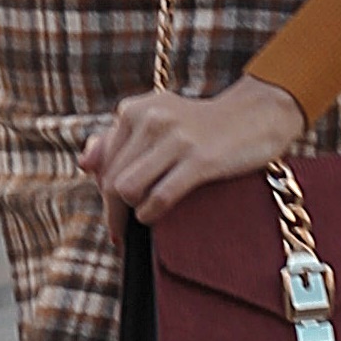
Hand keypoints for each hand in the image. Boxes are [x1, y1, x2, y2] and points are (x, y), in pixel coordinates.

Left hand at [81, 74, 305, 220]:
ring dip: (131, 212)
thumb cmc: (203, 125)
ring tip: (142, 217)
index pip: (102, 162)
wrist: (256, 114)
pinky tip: (155, 215)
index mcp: (135, 109)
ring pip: (126, 189)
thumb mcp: (157, 121)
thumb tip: (84, 163)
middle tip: (120, 231)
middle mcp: (150, 118)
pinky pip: (159, 197)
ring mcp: (175, 138)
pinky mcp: (200, 159)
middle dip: (113, 211)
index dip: (102, 192)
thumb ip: (118, 139)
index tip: (113, 214)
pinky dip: (151, 213)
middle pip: (111, 179)